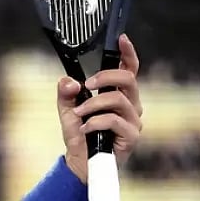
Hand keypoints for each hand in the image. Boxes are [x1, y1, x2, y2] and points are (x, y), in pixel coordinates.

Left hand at [58, 33, 143, 181]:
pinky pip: (114, 120)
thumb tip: (69, 80)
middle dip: (104, 77)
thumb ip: (66, 92)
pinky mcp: (131, 136)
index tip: (121, 39)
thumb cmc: (80, 134)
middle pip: (128, 79)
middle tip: (86, 85)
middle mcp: (131, 105)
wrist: (80, 162)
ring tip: (78, 114)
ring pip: (117, 99)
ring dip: (92, 104)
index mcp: (119, 94)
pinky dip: (94, 122)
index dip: (128, 53)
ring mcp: (133, 120)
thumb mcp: (67, 109)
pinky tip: (84, 128)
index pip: (129, 70)